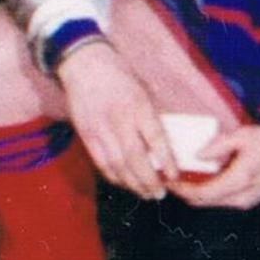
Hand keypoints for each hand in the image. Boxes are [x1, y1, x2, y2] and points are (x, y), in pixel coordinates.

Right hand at [55, 44, 173, 199]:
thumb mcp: (144, 92)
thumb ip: (152, 118)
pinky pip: (100, 161)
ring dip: (131, 183)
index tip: (174, 176)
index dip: (166, 160)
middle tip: (159, 194)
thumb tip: (164, 147)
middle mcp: (118, 119)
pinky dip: (113, 176)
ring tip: (145, 194)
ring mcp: (99, 128)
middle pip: (134, 157)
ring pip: (116, 164)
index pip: (155, 138)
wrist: (85, 65)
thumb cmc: (121, 77)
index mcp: (139, 105)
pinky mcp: (85, 134)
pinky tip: (124, 183)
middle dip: (148, 180)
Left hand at [172, 121, 259, 209]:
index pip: (200, 194)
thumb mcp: (245, 135)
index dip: (180, 189)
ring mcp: (249, 201)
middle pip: (203, 202)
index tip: (168, 179)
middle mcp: (242, 197)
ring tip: (188, 176)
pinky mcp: (254, 199)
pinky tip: (209, 177)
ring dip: (199, 192)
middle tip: (173, 177)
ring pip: (214, 202)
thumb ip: (218, 145)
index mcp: (239, 180)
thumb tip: (197, 156)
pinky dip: (212, 191)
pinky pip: (225, 200)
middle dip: (185, 192)